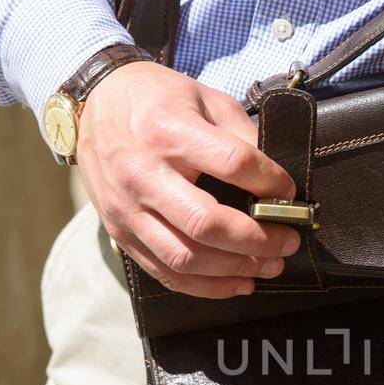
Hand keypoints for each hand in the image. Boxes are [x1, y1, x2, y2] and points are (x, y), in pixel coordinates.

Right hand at [77, 60, 299, 298]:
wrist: (94, 105)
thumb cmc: (156, 100)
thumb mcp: (203, 98)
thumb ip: (241, 133)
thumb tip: (278, 181)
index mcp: (166, 129)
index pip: (232, 163)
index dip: (270, 182)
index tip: (290, 192)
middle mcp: (142, 172)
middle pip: (206, 223)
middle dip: (258, 240)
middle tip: (288, 241)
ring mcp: (126, 208)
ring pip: (185, 257)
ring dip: (235, 269)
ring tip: (269, 266)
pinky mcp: (120, 232)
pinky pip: (165, 272)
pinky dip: (206, 286)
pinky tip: (238, 283)